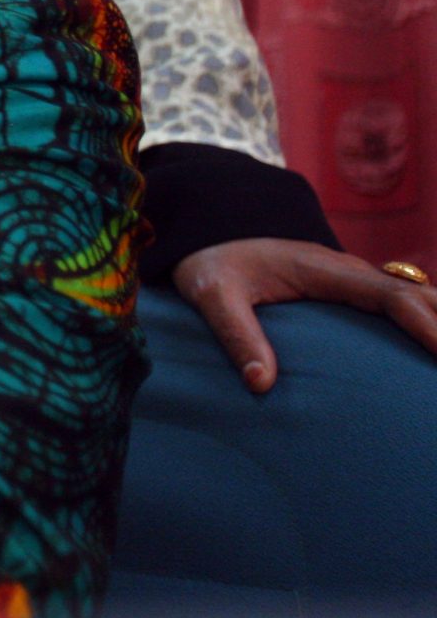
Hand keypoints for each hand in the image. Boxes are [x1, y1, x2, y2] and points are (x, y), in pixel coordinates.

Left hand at [173, 238, 436, 392]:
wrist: (204, 233)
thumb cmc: (210, 264)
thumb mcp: (212, 296)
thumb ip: (236, 335)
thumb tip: (261, 384)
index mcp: (323, 269)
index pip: (390, 295)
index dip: (425, 323)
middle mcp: (348, 271)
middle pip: (418, 296)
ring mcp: (353, 280)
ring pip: (416, 298)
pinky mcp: (350, 292)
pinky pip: (402, 305)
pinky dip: (428, 321)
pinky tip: (436, 346)